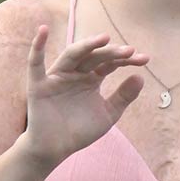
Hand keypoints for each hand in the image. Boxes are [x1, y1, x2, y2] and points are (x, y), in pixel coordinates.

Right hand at [18, 25, 147, 166]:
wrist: (55, 150)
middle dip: (112, 53)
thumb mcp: (108, 114)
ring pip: (72, 55)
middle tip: (129, 51)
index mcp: (91, 78)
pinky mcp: (39, 85)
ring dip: (87, 45)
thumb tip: (141, 77)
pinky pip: (35, 63)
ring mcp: (57, 76)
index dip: (126, 60)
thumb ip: (123, 96)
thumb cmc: (80, 131)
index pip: (110, 63)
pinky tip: (42, 30)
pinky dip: (37, 46)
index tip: (144, 59)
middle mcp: (75, 73)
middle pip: (94, 56)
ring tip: (104, 38)